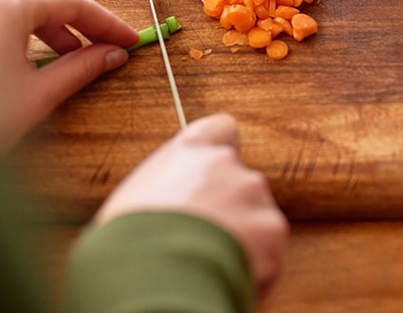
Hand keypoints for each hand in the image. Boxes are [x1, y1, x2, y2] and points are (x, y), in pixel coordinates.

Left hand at [0, 0, 138, 156]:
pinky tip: (17, 56)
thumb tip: (112, 54)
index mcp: (3, 5)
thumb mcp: (35, 97)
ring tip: (62, 53)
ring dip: (39, 19)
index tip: (128, 40)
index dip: (105, 22)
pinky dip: (7, 25)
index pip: (70, 2)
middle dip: (72, 11)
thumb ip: (80, 68)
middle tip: (97, 40)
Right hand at [95, 113, 288, 294]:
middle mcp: (224, 164)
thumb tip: (171, 205)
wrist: (154, 275)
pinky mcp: (272, 228)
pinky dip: (255, 264)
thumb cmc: (130, 240)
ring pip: (256, 214)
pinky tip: (226, 273)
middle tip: (205, 234)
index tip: (215, 173)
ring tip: (211, 259)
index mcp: (188, 150)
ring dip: (243, 234)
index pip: (221, 129)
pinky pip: (269, 248)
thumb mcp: (135, 199)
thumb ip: (166, 188)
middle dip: (229, 206)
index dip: (222, 150)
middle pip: (239, 180)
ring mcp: (251, 194)